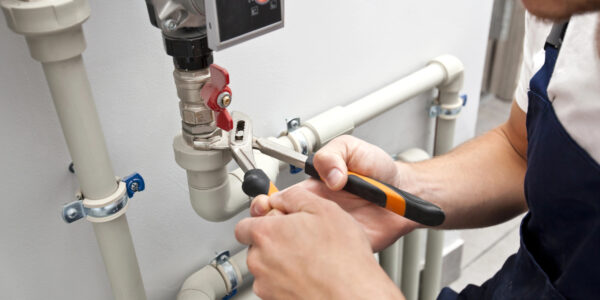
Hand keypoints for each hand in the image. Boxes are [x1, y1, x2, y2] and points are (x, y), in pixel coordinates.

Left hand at [236, 186, 404, 299]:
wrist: (352, 295)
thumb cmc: (342, 258)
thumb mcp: (324, 209)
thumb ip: (294, 197)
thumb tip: (282, 197)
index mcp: (266, 234)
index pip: (244, 225)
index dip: (264, 221)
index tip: (278, 221)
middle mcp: (259, 261)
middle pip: (257, 246)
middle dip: (275, 241)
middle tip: (302, 239)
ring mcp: (266, 285)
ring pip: (267, 267)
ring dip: (283, 262)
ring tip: (311, 259)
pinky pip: (277, 285)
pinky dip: (290, 280)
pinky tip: (312, 275)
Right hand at [252, 135, 419, 250]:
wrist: (406, 192)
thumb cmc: (380, 170)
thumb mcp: (353, 148)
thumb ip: (333, 154)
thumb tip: (328, 175)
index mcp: (314, 188)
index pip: (281, 198)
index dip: (268, 203)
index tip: (266, 204)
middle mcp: (318, 211)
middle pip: (284, 223)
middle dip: (274, 224)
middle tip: (280, 220)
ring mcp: (330, 229)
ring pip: (301, 242)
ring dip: (296, 239)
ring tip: (304, 230)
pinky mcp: (346, 245)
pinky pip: (327, 254)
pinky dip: (322, 253)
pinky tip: (325, 244)